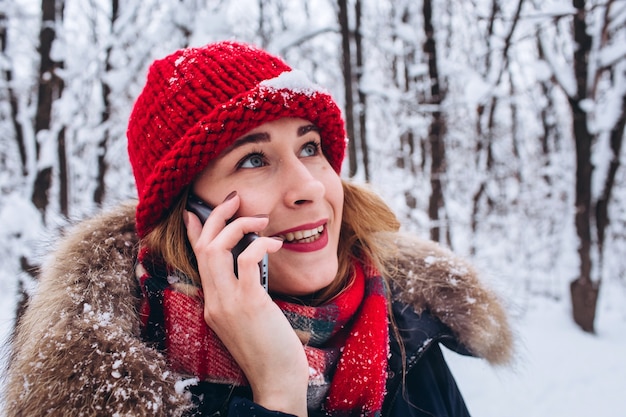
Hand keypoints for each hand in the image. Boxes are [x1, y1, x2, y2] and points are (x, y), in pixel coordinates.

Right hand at [185, 193, 308, 415]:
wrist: (276, 381)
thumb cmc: (270, 351)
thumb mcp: (248, 319)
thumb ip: (242, 295)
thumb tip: (249, 268)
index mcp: (212, 304)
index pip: (198, 261)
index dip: (195, 233)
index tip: (195, 212)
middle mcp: (214, 301)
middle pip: (203, 247)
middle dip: (216, 217)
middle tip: (235, 200)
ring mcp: (228, 302)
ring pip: (216, 248)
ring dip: (237, 225)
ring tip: (259, 218)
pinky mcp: (249, 303)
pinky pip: (246, 259)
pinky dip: (259, 243)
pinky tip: (275, 243)